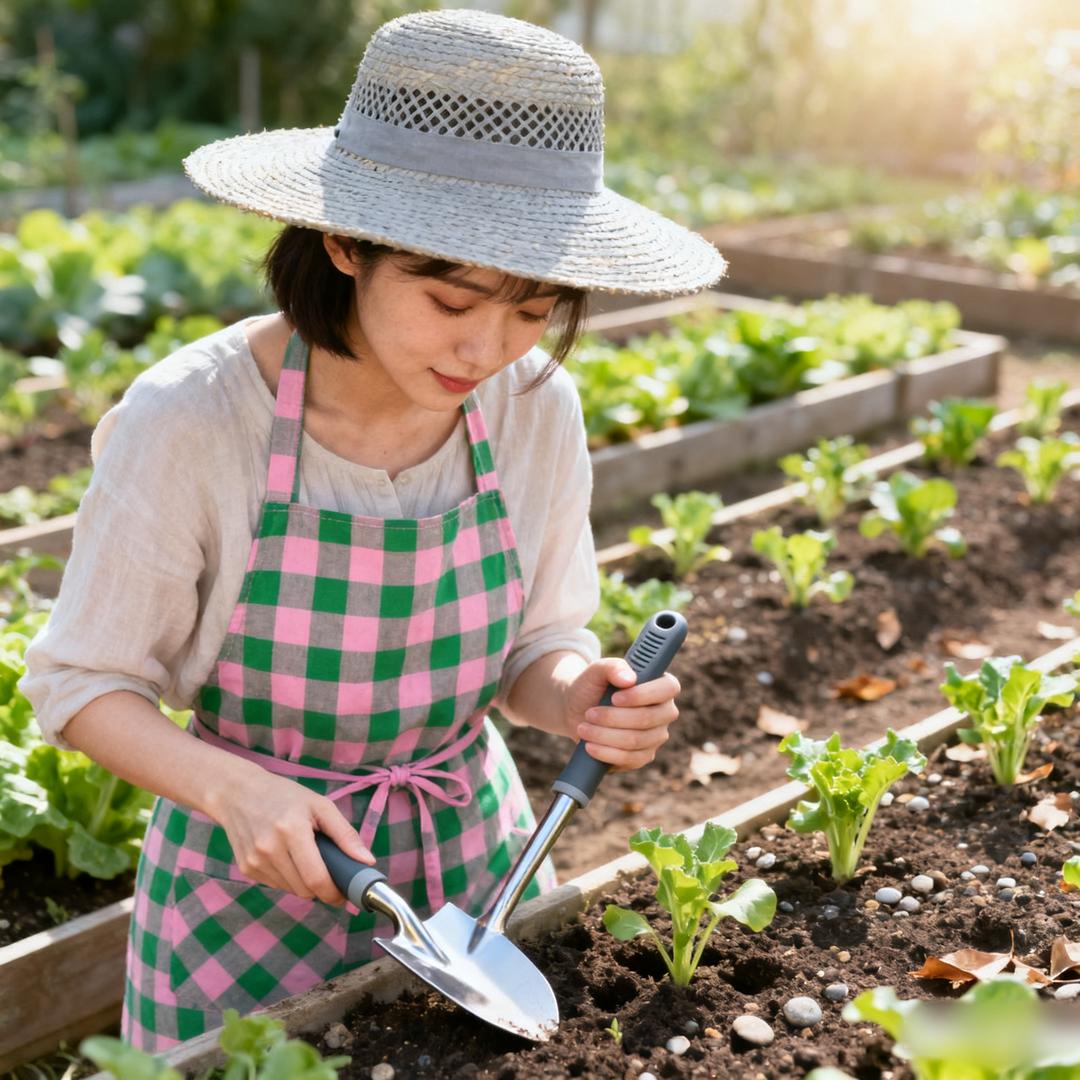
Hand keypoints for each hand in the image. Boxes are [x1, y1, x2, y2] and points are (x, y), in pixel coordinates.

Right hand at [206, 764, 373, 904]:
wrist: (238, 793)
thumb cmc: (285, 796)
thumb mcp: (320, 805)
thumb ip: (345, 834)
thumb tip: (366, 861)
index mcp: (292, 830)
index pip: (316, 878)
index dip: (333, 892)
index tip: (344, 894)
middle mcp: (269, 849)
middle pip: (304, 889)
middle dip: (321, 888)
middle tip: (330, 873)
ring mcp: (254, 861)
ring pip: (291, 890)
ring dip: (304, 883)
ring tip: (306, 858)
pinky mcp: (246, 868)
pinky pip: (276, 884)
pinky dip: (288, 878)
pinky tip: (286, 857)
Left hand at [564, 658, 679, 770]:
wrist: (577, 710)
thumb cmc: (592, 686)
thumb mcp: (597, 670)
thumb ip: (613, 667)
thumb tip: (629, 679)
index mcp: (661, 685)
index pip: (668, 688)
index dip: (642, 695)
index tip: (615, 698)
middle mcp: (665, 711)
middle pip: (647, 718)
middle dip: (613, 718)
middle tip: (590, 714)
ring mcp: (656, 736)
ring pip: (635, 740)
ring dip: (605, 735)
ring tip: (583, 728)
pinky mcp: (644, 756)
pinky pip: (630, 759)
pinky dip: (606, 753)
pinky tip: (590, 746)